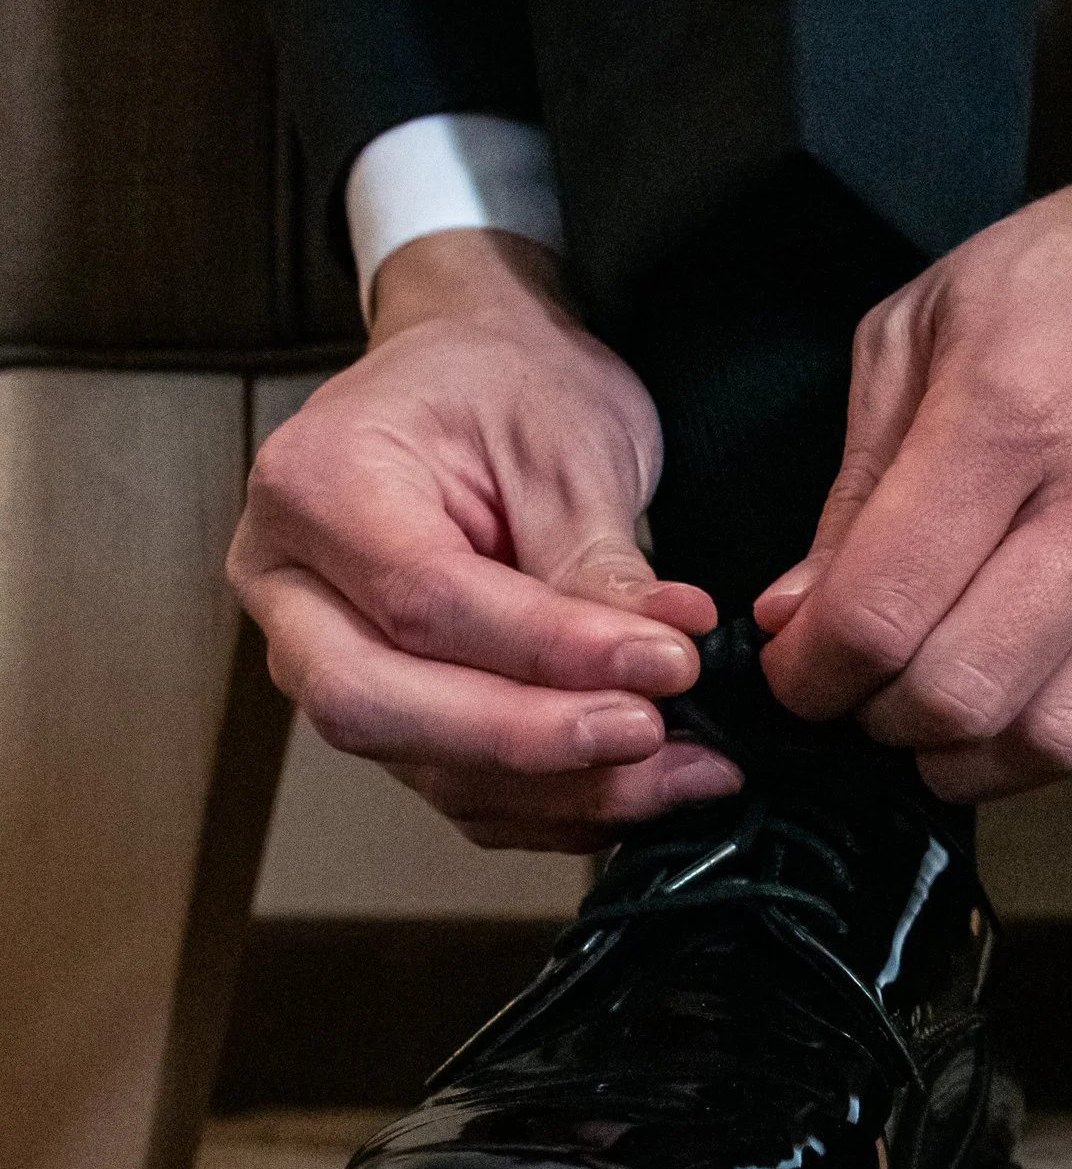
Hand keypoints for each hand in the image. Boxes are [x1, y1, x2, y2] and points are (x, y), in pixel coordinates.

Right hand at [227, 229, 741, 849]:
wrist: (473, 366)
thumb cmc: (506, 381)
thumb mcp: (568, 445)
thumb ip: (598, 565)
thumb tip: (660, 664)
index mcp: (316, 486)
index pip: (424, 601)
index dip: (550, 652)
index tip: (666, 667)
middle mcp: (288, 582)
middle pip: (377, 705)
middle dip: (529, 741)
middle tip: (657, 736)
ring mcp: (318, 652)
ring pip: (417, 762)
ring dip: (559, 790)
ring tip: (686, 774)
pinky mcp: (380, 702)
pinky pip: (449, 782)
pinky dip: (548, 803)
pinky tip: (641, 788)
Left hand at [752, 42, 1071, 801]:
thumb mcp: (924, 326)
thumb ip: (858, 485)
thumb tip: (802, 616)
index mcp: (1012, 411)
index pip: (880, 612)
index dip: (810, 674)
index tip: (798, 670)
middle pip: (965, 697)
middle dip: (882, 721)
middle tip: (866, 691)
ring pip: (1061, 739)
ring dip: (978, 751)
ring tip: (949, 706)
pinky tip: (1044, 666)